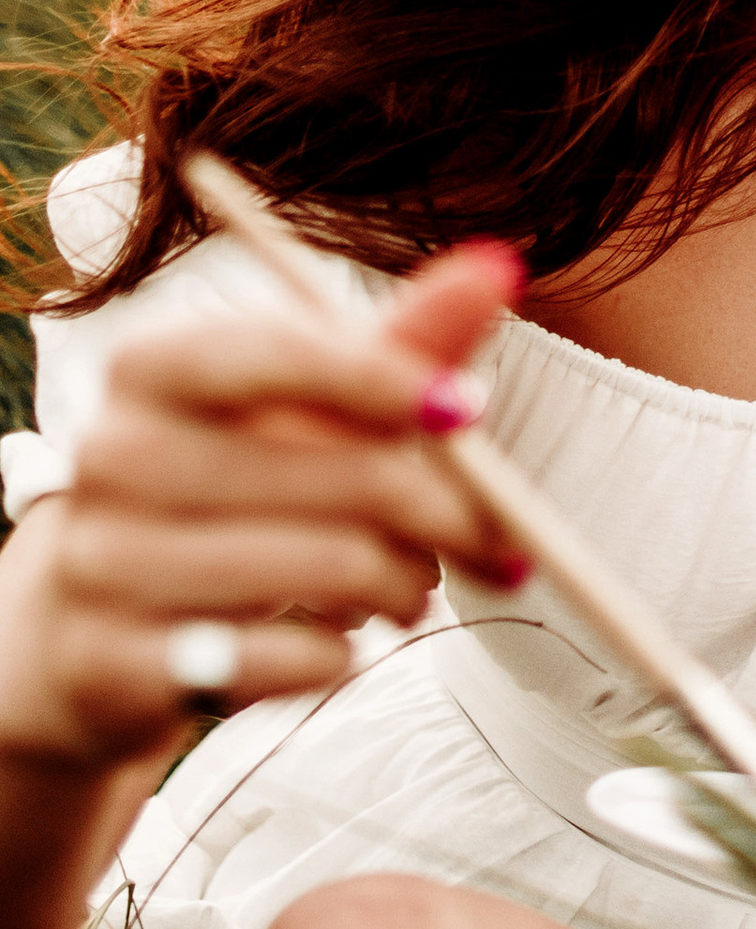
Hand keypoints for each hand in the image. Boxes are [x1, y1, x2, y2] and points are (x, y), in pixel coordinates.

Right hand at [0, 243, 527, 782]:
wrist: (86, 628)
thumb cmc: (223, 491)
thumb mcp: (302, 409)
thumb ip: (400, 344)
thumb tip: (497, 264)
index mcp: (153, 369)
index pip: (280, 353)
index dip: (385, 379)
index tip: (468, 410)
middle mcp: (111, 455)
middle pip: (332, 471)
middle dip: (442, 510)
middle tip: (493, 538)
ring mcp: (101, 563)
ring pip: (322, 569)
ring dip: (404, 585)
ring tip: (413, 588)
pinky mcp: (110, 664)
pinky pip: (279, 659)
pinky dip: (339, 655)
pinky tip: (340, 642)